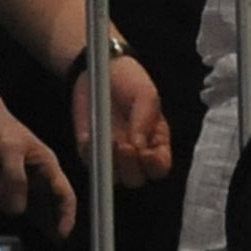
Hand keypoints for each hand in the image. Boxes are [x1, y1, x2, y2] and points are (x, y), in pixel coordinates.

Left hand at [0, 89, 79, 238]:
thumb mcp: (9, 148)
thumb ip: (15, 178)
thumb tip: (18, 210)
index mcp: (45, 167)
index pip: (65, 196)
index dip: (67, 217)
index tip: (62, 237)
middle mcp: (31, 180)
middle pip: (34, 209)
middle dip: (16, 204)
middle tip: (4, 196)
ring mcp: (11, 186)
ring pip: (6, 207)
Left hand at [74, 53, 174, 187]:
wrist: (101, 71)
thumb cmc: (130, 81)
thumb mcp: (145, 94)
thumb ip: (145, 119)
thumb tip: (138, 147)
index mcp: (156, 142)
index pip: (160, 168)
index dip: (155, 166)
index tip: (146, 152)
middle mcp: (136, 154)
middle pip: (136, 179)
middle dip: (131, 166)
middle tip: (124, 145)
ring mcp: (112, 155)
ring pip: (114, 178)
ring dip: (111, 164)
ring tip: (110, 140)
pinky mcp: (91, 150)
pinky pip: (90, 162)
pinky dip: (90, 153)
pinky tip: (91, 136)